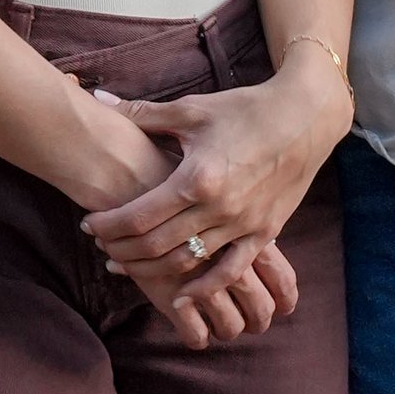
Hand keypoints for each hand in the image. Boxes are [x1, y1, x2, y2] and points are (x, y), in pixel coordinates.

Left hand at [80, 48, 349, 341]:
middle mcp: (219, 208)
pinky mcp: (264, 233)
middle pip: (155, 246)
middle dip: (121, 251)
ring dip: (150, 269)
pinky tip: (180, 295)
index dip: (107, 226)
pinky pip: (230, 271)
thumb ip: (142, 113)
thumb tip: (98, 98)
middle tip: (101, 247)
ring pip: (186, 263)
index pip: (138, 216)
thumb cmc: (246, 109)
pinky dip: (203, 288)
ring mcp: (243, 225)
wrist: (306, 117)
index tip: (88, 226)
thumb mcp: (192, 110)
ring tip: (126, 264)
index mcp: (196, 177)